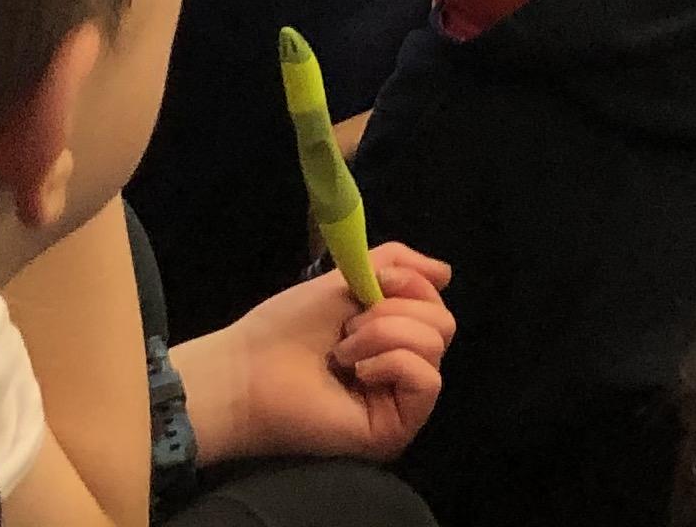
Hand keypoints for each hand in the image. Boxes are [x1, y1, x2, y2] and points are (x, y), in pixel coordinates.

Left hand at [173, 245, 454, 466]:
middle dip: (393, 310)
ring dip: (383, 334)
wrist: (249, 372)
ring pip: (435, 346)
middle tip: (348, 327)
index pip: (435, 303)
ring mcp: (400, 403)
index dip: (410, 283)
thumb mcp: (346, 279)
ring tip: (343, 352)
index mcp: (393, 337)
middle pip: (443, 323)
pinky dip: (392, 361)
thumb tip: (447, 273)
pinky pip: (427, 381)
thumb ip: (395, 265)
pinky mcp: (396, 429)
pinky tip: (357, 372)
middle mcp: (403, 370)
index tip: (371, 283)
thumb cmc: (288, 327)